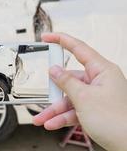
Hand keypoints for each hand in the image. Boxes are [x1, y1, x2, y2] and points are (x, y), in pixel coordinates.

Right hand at [33, 33, 126, 150]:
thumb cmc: (117, 122)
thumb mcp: (84, 98)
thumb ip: (66, 82)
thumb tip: (54, 70)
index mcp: (102, 70)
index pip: (79, 48)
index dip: (61, 40)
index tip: (47, 37)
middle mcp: (99, 81)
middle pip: (70, 79)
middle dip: (54, 92)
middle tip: (44, 95)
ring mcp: (96, 96)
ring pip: (69, 98)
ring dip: (55, 109)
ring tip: (42, 118)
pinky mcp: (93, 109)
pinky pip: (74, 109)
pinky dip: (62, 117)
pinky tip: (52, 123)